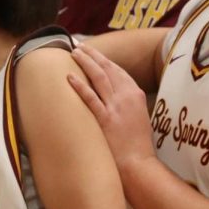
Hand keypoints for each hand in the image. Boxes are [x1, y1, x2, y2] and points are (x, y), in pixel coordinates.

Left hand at [67, 44, 157, 171]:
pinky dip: (80, 85)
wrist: (138, 162)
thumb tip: (114, 95)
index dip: (104, 60)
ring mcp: (115, 107)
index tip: (93, 52)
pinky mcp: (105, 119)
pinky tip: (70, 76)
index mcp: (135, 94)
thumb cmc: (138, 143)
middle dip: (93, 55)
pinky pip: (90, 98)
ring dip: (86, 63)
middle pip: (107, 69)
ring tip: (74, 53)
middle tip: (80, 46)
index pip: (118, 71)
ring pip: (98, 77)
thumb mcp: (139, 116)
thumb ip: (128, 103)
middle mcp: (126, 96)